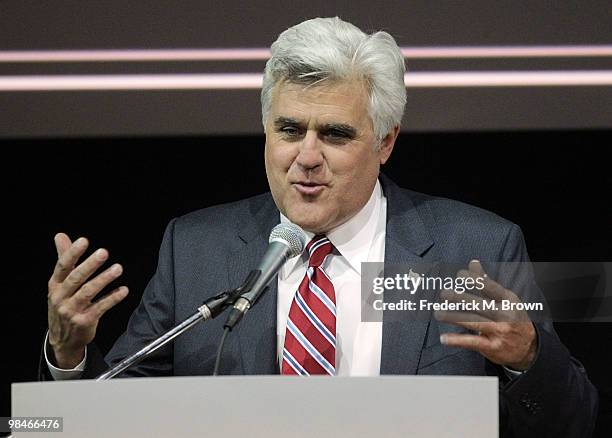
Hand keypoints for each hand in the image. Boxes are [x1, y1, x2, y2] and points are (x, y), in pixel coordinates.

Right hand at [47, 233, 128, 367]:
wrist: (63, 340)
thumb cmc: (63, 304)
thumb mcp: (59, 283)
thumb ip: (64, 258)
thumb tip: (60, 235)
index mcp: (54, 285)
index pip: (63, 266)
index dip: (72, 253)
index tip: (83, 240)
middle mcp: (60, 297)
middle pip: (76, 278)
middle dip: (90, 265)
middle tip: (104, 252)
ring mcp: (71, 311)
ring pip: (88, 292)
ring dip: (104, 279)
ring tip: (118, 268)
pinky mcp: (84, 321)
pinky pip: (100, 307)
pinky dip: (112, 298)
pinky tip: (124, 290)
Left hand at [435, 260, 536, 370]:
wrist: (529, 347)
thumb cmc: (511, 316)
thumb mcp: (504, 299)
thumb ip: (486, 282)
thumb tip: (472, 262)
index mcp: (508, 300)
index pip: (491, 288)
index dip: (476, 281)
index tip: (459, 275)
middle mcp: (505, 315)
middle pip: (480, 305)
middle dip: (461, 299)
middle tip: (444, 293)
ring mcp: (500, 332)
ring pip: (474, 322)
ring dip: (454, 318)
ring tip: (438, 313)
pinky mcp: (493, 347)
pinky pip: (472, 342)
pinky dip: (457, 340)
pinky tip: (444, 338)